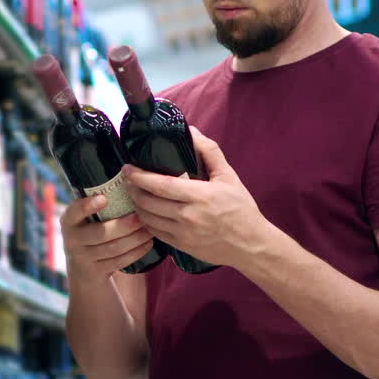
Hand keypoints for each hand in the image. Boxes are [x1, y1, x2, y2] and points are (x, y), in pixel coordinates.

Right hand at [60, 194, 157, 284]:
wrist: (83, 271)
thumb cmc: (91, 234)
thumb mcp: (85, 220)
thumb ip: (97, 204)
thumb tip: (129, 177)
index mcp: (69, 221)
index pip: (74, 212)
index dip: (87, 206)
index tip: (103, 198)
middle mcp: (72, 240)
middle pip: (101, 233)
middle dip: (124, 225)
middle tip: (141, 216)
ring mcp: (83, 258)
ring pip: (113, 248)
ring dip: (134, 238)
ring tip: (149, 229)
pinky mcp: (96, 272)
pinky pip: (119, 262)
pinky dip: (136, 252)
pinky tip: (148, 243)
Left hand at [124, 127, 272, 268]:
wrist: (251, 246)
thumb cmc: (241, 209)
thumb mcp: (229, 177)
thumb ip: (210, 152)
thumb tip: (192, 131)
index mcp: (199, 195)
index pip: (160, 185)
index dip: (139, 176)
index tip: (127, 168)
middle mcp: (187, 216)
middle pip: (148, 202)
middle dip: (132, 189)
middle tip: (127, 179)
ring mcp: (182, 234)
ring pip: (147, 219)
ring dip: (136, 206)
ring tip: (134, 194)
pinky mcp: (181, 246)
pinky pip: (155, 233)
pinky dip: (146, 222)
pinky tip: (145, 213)